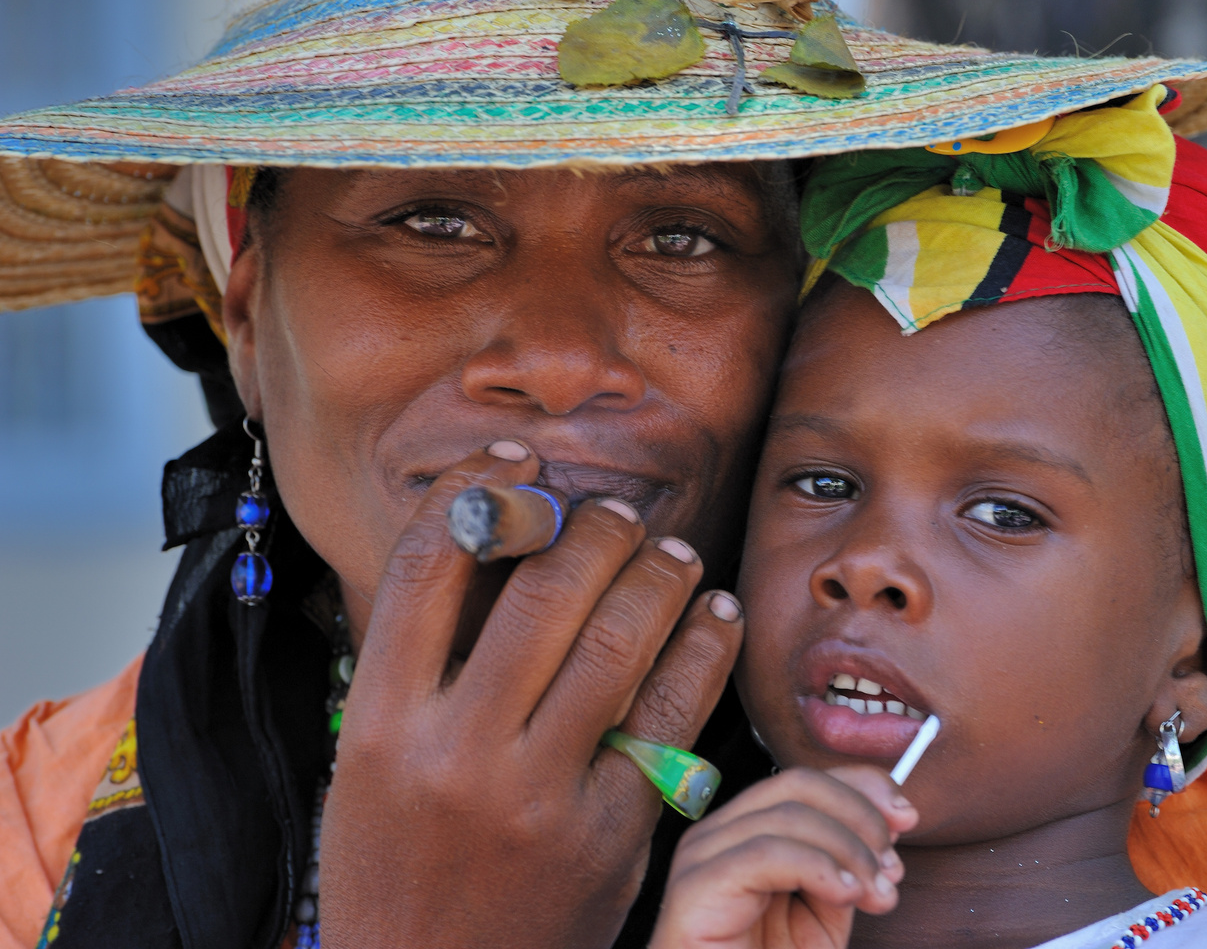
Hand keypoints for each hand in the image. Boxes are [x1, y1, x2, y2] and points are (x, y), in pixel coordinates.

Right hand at [318, 443, 744, 948]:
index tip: (520, 460)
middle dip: (591, 527)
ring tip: (672, 549)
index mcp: (382, 725)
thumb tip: (489, 545)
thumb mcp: (371, 764)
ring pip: (618, 639)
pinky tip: (715, 611)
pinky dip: (704, 646)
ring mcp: (540, 796)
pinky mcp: (611, 834)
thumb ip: (418, 665)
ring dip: (657, 572)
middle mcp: (458, 753)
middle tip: (615, 510)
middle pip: (542, 590)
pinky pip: (672, 714)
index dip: (482, 491)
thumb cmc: (395, 866)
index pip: (430, 566)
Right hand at [650, 766, 919, 948]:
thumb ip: (850, 863)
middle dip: (859, 816)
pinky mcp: (697, 886)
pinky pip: (765, 853)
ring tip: (876, 893)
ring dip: (848, 849)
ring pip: (787, 814)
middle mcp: (720, 833)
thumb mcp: (828, 910)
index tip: (907, 816)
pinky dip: (817, 866)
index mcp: (747, 831)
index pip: (805, 780)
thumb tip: (891, 819)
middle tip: (891, 865)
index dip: (861, 786)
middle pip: (797, 784)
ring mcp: (702, 855)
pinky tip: (845, 892)